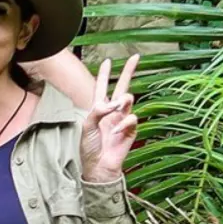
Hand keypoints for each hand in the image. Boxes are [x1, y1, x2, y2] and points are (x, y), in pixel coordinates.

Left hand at [79, 56, 138, 182]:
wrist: (99, 166)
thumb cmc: (89, 147)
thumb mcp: (87, 127)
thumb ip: (97, 112)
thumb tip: (112, 103)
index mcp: (98, 109)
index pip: (101, 87)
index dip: (104, 74)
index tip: (108, 60)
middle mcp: (111, 111)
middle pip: (121, 87)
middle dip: (128, 72)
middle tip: (135, 58)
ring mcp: (122, 120)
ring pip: (129, 99)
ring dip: (123, 101)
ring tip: (117, 107)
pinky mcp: (131, 130)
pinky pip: (132, 118)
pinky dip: (124, 123)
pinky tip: (117, 131)